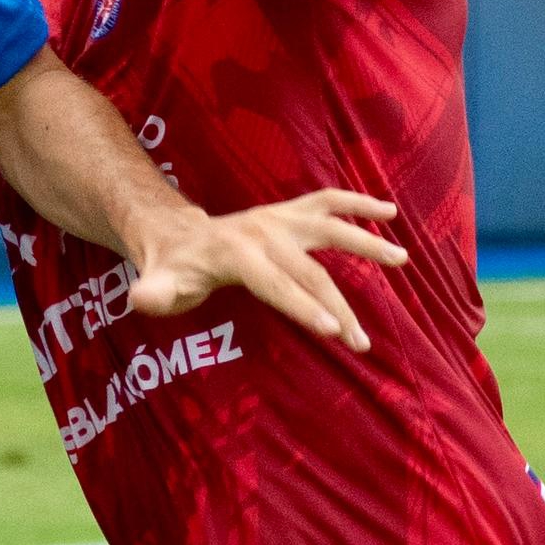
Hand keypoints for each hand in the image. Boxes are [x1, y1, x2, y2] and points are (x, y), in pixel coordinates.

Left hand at [125, 189, 404, 351]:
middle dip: (338, 306)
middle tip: (360, 342)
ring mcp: (279, 218)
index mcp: (236, 251)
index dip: (304, 307)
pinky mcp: (290, 212)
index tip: (332, 332)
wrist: (175, 234)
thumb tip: (143, 299)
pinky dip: (359, 204)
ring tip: (401, 260)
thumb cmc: (171, 270)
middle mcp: (262, 230)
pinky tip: (389, 214)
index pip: (276, 284)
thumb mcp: (158, 283)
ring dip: (365, 244)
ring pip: (330, 228)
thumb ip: (154, 294)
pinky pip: (330, 202)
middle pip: (309, 271)